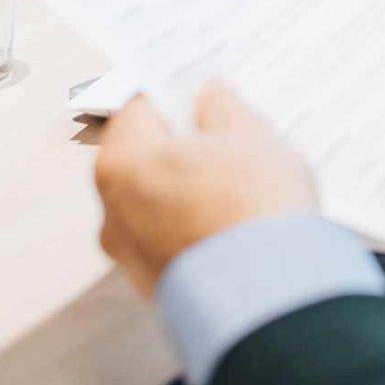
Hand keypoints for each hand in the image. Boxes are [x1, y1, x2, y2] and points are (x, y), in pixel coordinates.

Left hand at [94, 81, 317, 296]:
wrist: (270, 297)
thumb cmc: (254, 207)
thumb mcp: (250, 135)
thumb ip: (223, 107)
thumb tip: (210, 97)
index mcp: (123, 163)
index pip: (137, 108)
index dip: (171, 92)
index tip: (198, 87)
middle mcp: (113, 210)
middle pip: (145, 158)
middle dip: (183, 144)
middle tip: (228, 133)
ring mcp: (131, 255)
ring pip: (158, 202)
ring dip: (190, 188)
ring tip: (242, 182)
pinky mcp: (157, 287)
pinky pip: (173, 239)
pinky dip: (197, 226)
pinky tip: (237, 221)